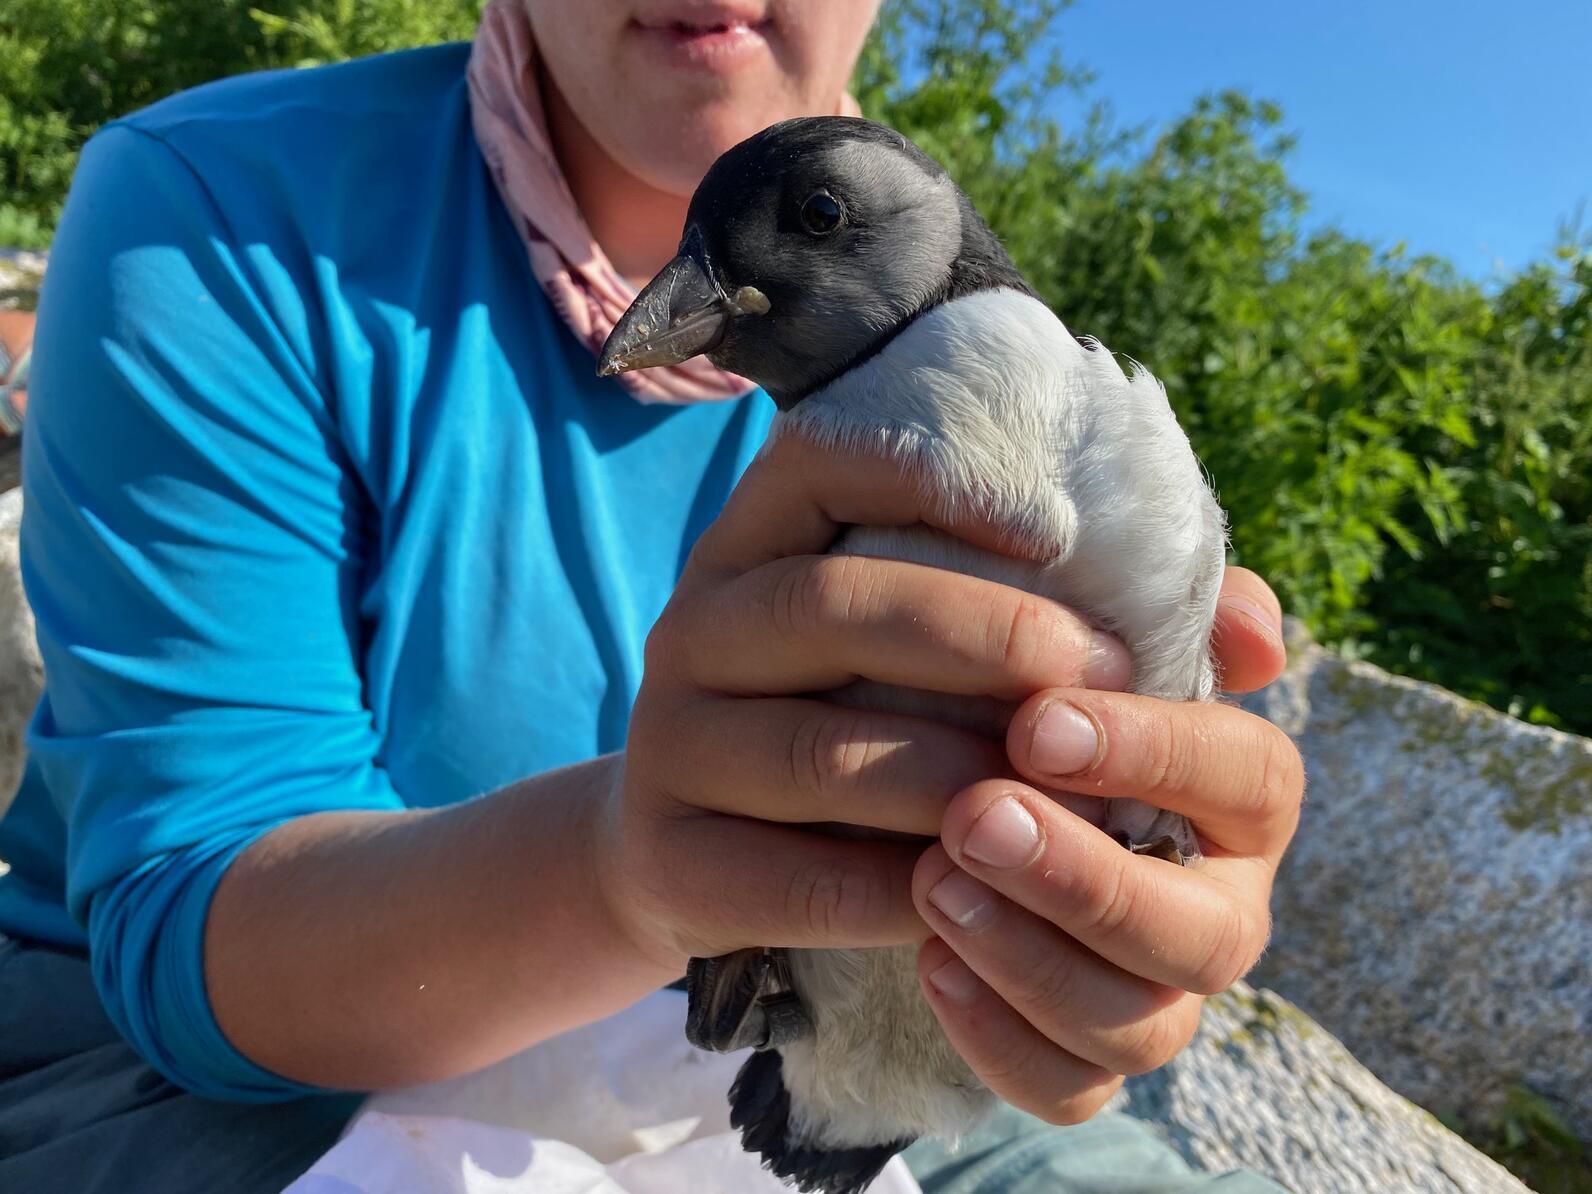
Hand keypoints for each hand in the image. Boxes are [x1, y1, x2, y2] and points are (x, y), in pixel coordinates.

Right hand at [600, 433, 1139, 970]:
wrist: (696, 850)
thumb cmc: (859, 720)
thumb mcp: (934, 646)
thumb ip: (1086, 613)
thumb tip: (1255, 632)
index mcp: (758, 543)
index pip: (821, 464)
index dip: (933, 477)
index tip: (1056, 527)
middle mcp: (696, 625)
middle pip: (827, 603)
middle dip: (977, 633)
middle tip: (1096, 669)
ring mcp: (670, 742)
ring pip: (811, 750)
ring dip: (945, 770)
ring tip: (1045, 792)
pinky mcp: (668, 855)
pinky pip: (788, 877)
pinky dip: (890, 888)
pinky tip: (966, 889)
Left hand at [911, 569, 1298, 1123]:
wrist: (957, 786)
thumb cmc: (1038, 698)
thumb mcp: (1092, 637)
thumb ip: (1175, 614)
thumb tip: (1250, 632)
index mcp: (1239, 798)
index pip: (1250, 777)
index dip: (1153, 753)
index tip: (1035, 723)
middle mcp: (1219, 906)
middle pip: (1203, 935)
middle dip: (1086, 880)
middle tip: (973, 816)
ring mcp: (1156, 994)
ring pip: (1137, 1025)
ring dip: (1031, 959)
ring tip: (933, 881)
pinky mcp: (1084, 1057)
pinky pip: (1070, 1090)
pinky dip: (1001, 1042)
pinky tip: (930, 963)